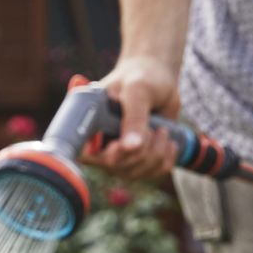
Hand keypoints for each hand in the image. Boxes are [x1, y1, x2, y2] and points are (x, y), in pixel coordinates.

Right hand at [93, 54, 186, 184]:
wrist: (157, 79)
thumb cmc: (141, 78)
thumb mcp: (138, 91)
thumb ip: (133, 118)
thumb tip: (130, 147)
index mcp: (90, 124)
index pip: (84, 154)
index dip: (103, 154)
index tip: (121, 144)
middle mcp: (100, 144)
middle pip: (115, 166)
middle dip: (140, 148)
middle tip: (151, 127)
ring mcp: (119, 156)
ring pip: (136, 172)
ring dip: (156, 152)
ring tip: (161, 129)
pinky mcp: (138, 161)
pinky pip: (152, 174)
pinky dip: (166, 158)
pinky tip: (168, 141)